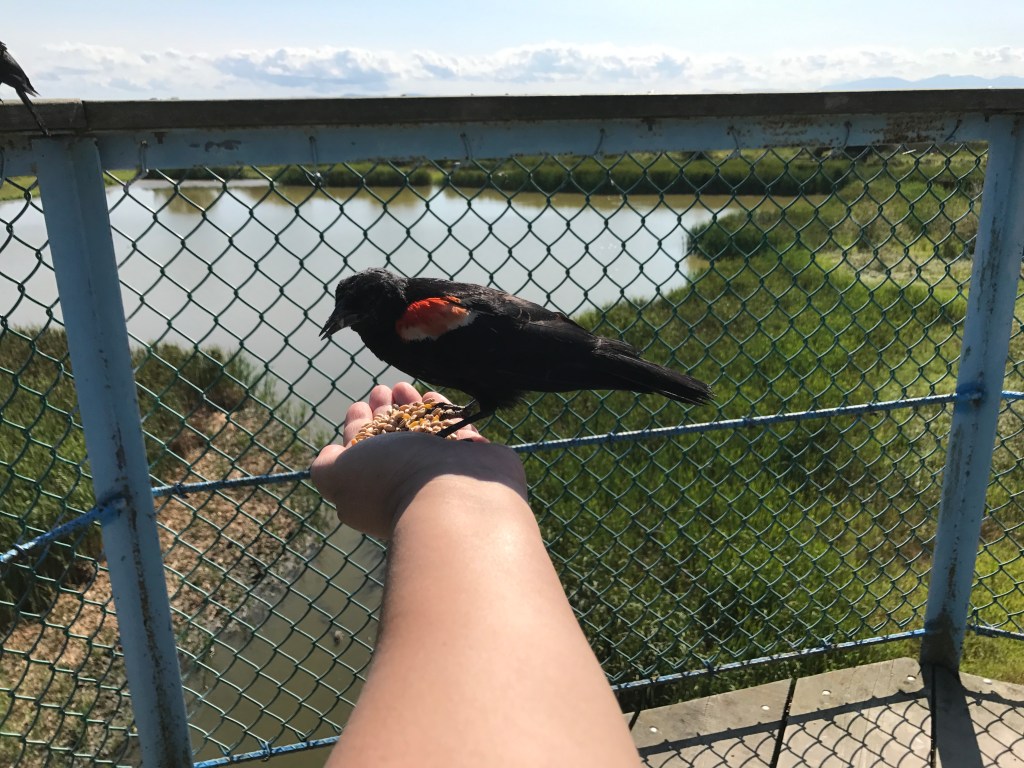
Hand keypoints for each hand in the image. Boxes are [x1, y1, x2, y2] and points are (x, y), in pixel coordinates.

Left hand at [310, 382, 525, 537]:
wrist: (454, 492)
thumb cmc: (392, 480)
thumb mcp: (341, 474)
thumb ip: (326, 466)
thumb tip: (331, 456)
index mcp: (377, 488)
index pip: (362, 456)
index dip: (356, 429)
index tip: (357, 406)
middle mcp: (409, 482)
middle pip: (392, 442)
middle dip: (383, 413)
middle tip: (380, 389)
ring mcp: (443, 471)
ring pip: (423, 434)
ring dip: (410, 407)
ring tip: (403, 385)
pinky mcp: (473, 459)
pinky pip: (455, 429)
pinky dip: (441, 412)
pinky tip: (432, 396)